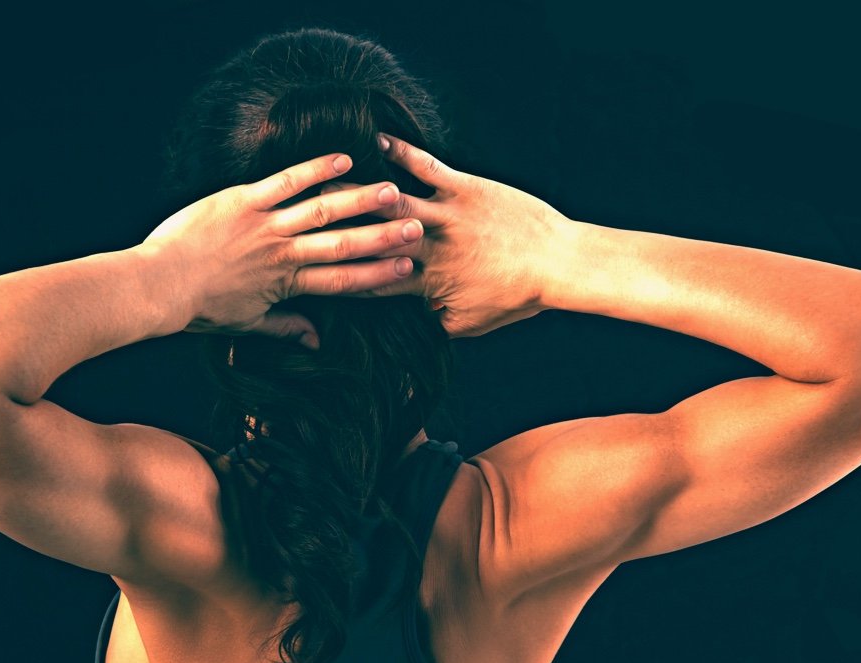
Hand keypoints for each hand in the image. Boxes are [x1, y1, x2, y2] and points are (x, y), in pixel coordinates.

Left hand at [138, 152, 422, 348]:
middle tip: (417, 228)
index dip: (378, 275)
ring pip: (322, 210)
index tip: (408, 269)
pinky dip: (315, 170)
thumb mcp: (247, 325)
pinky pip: (285, 181)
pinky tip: (344, 160)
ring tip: (392, 191)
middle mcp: (284, 253)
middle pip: (343, 244)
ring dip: (360, 200)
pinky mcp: (243, 201)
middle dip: (383, 237)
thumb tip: (317, 339)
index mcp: (286, 284)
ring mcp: (265, 225)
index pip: (343, 280)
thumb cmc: (200, 309)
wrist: (160, 287)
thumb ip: (286, 327)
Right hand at [336, 132, 575, 337]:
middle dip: (336, 226)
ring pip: (391, 201)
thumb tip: (408, 324)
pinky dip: (398, 152)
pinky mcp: (464, 188)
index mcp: (427, 283)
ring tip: (324, 176)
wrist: (559, 264)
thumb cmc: (518, 297)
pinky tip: (374, 140)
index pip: (372, 279)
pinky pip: (425, 166)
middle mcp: (428, 248)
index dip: (342, 272)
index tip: (315, 268)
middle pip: (371, 236)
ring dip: (357, 188)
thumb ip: (434, 322)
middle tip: (302, 215)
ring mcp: (445, 215)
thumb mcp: (471, 324)